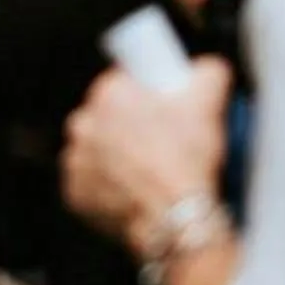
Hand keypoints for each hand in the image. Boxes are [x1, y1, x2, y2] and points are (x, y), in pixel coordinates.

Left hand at [62, 57, 232, 256]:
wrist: (177, 216)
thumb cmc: (186, 157)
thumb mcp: (208, 102)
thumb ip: (210, 72)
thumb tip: (208, 68)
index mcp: (108, 93)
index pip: (121, 83)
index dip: (142, 95)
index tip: (158, 109)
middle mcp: (83, 122)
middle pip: (107, 117)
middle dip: (128, 126)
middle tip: (158, 143)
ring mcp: (75, 159)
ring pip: (97, 150)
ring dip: (115, 157)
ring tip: (146, 171)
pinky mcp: (75, 193)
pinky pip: (90, 183)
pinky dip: (106, 188)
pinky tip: (131, 193)